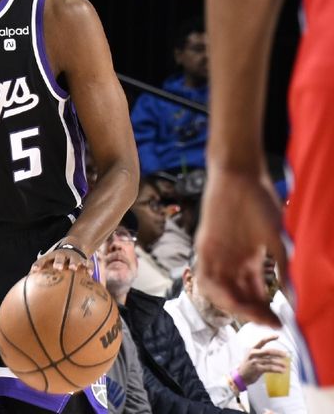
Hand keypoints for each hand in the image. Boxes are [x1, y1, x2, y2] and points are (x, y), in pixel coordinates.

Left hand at [30, 239, 89, 273]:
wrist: (72, 245)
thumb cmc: (57, 260)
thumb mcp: (49, 263)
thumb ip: (41, 273)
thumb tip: (28, 286)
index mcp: (52, 256)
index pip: (43, 260)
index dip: (38, 264)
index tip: (34, 270)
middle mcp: (62, 255)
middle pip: (59, 257)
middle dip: (58, 261)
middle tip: (57, 267)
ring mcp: (73, 256)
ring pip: (74, 258)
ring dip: (73, 262)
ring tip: (73, 268)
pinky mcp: (83, 259)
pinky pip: (87, 262)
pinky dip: (88, 267)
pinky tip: (90, 273)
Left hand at [195, 164, 285, 326]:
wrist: (238, 175)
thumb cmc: (260, 201)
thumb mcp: (277, 237)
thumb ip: (284, 265)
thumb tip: (294, 295)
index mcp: (248, 260)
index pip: (254, 293)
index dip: (264, 310)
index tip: (279, 322)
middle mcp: (230, 261)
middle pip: (237, 296)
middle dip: (252, 313)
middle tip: (269, 322)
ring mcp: (215, 255)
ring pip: (219, 292)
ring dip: (234, 306)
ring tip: (252, 313)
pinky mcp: (203, 246)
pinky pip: (206, 276)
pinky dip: (217, 291)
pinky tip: (233, 299)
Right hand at [238, 335, 287, 384]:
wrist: (241, 375)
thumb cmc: (249, 365)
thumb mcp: (252, 356)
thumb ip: (262, 354)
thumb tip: (276, 354)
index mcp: (252, 349)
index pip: (262, 341)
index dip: (270, 338)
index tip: (277, 336)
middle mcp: (253, 354)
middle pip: (268, 351)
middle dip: (278, 353)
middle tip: (286, 355)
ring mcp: (255, 361)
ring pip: (270, 361)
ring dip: (280, 363)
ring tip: (285, 366)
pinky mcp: (257, 369)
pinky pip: (270, 368)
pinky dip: (277, 369)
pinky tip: (282, 371)